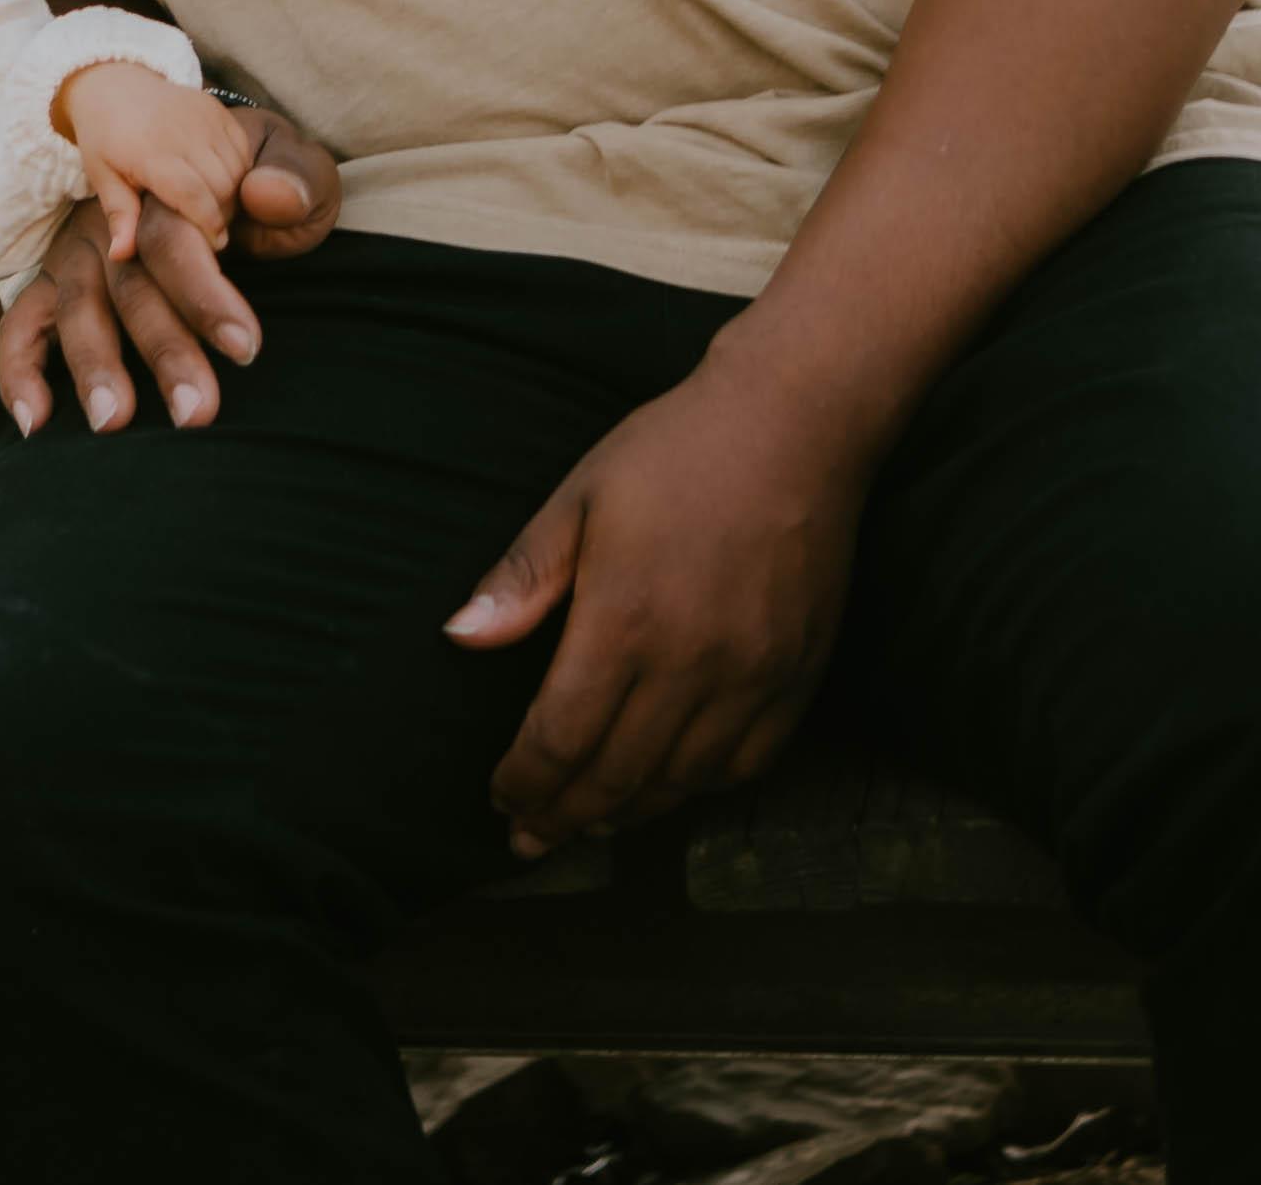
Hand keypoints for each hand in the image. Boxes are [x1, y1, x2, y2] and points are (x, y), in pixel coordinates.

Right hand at [0, 91, 338, 435]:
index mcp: (172, 193)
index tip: (245, 348)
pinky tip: (35, 422)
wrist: (212, 156)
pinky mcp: (51, 284)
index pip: (178, 240)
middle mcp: (115, 224)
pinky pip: (22, 325)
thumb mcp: (290, 162)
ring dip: (94, 367)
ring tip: (115, 424)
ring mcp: (78, 255)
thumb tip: (271, 196)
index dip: (207, 294)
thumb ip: (293, 175)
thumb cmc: (259, 178)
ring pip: (79, 309)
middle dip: (164, 352)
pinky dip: (20, 372)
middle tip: (196, 411)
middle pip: (133, 286)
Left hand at [55, 60, 268, 262]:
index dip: (209, 224)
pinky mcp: (217, 109)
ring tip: (214, 207)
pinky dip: (239, 171)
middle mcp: (182, 131)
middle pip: (221, 186)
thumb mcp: (103, 177)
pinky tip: (221, 182)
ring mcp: (204, 117)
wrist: (116, 86)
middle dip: (221, 214)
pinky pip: (242, 150)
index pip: (193, 195)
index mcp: (151, 152)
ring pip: (237, 169)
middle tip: (209, 228)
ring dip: (232, 194)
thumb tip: (120, 256)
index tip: (214, 245)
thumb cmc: (105, 138)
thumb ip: (119, 216)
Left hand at [443, 357, 869, 857]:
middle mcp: (691, 663)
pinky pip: (747, 765)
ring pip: (681, 782)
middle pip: (616, 777)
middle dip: (563, 816)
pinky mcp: (800, 676)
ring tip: (590, 822)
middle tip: (531, 838)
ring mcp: (754, 676)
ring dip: (627, 811)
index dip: (524, 782)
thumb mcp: (578, 497)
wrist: (796, 423)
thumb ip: (522, 578)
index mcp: (624, 620)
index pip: (560, 739)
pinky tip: (669, 786)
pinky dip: (700, 788)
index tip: (501, 798)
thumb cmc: (674, 452)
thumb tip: (460, 639)